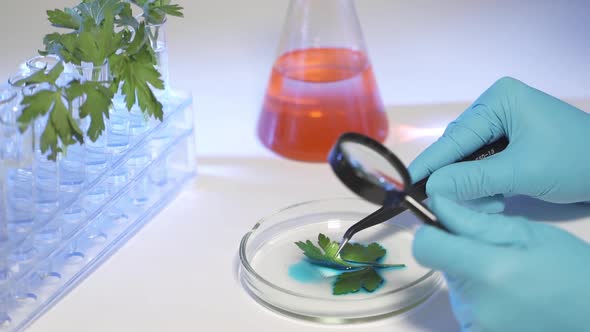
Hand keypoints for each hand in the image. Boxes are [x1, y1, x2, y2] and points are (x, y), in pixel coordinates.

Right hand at [408, 77, 589, 209]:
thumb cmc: (575, 161)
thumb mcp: (522, 171)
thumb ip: (474, 179)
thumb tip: (432, 188)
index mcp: (499, 100)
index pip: (456, 137)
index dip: (431, 162)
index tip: (407, 183)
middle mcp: (497, 108)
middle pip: (460, 149)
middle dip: (459, 180)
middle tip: (450, 206)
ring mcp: (504, 125)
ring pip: (470, 161)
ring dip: (474, 187)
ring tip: (489, 206)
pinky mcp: (510, 143)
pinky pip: (484, 166)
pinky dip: (486, 186)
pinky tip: (496, 201)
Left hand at [413, 195, 589, 331]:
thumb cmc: (570, 271)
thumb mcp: (527, 234)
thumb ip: (474, 222)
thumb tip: (436, 206)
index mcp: (488, 271)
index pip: (425, 247)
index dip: (432, 233)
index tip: (447, 230)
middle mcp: (474, 304)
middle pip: (441, 265)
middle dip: (461, 255)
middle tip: (499, 256)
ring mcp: (475, 325)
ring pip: (454, 286)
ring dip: (472, 278)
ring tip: (510, 279)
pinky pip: (464, 307)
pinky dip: (478, 299)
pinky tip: (508, 298)